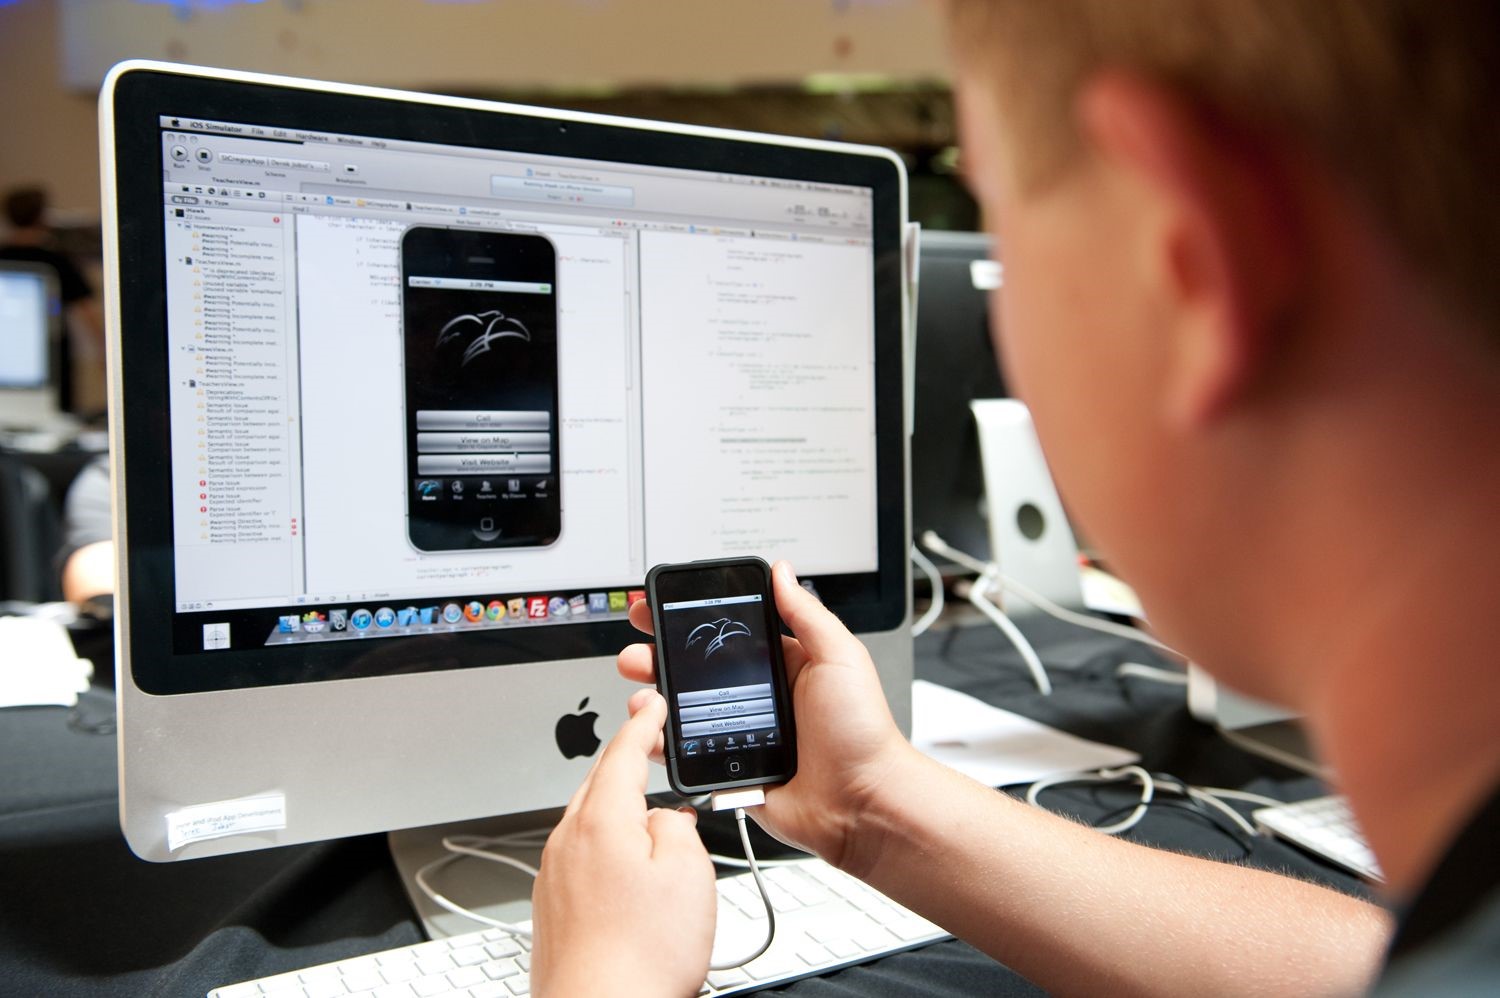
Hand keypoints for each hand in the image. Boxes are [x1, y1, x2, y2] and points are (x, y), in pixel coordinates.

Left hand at [530, 692, 715, 997]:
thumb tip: (665, 820)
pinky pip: (580, 858)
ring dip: (617, 809)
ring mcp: (553, 876)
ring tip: (653, 817)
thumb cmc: (641, 958)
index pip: (621, 753)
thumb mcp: (688, 874)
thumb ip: (678, 827)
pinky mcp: (551, 909)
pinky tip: (630, 873)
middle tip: (650, 745)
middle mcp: (567, 842)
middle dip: (625, 762)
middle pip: (596, 783)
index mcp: (600, 821)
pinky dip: (606, 848)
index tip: (652, 703)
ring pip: (587, 822)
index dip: (642, 723)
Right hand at [617, 561, 915, 872]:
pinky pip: (686, 756)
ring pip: (683, 711)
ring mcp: (739, 734)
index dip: (692, 620)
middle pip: (694, 671)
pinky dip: (661, 744)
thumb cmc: (861, 732)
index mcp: (782, 666)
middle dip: (658, 656)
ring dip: (654, 698)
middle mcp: (756, 698)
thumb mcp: (839, 657)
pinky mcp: (729, 770)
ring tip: (642, 691)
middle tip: (638, 651)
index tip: (661, 606)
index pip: (727, 634)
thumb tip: (783, 572)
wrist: (863, 803)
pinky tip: (651, 731)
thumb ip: (807, 614)